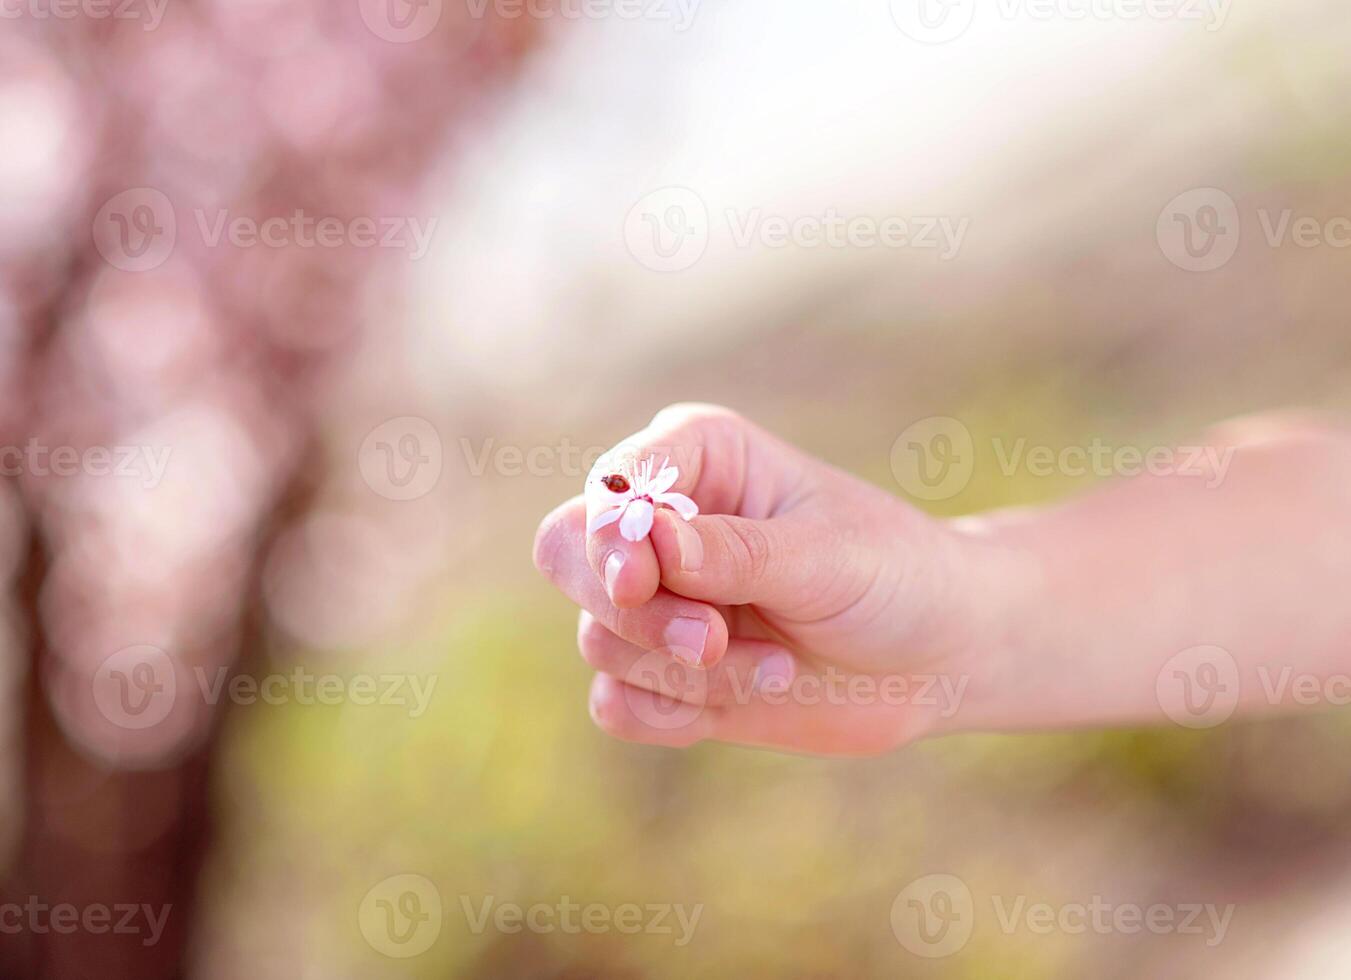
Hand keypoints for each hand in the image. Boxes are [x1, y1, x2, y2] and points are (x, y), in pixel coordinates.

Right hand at [532, 404, 1003, 755]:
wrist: (936, 657)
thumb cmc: (892, 577)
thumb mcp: (825, 557)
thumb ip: (732, 551)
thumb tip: (641, 539)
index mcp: (698, 458)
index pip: (609, 486)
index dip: (607, 534)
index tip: (643, 582)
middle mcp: (661, 524)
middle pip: (568, 556)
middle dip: (635, 613)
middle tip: (711, 640)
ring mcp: (658, 601)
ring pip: (600, 640)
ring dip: (687, 671)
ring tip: (778, 666)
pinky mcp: (663, 672)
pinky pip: (616, 704)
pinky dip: (671, 714)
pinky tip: (742, 699)